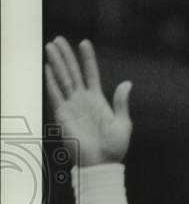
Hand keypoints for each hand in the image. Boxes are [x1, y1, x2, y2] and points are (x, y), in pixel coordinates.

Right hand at [44, 37, 132, 165]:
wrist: (102, 164)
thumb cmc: (114, 147)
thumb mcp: (123, 123)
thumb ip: (121, 102)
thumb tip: (127, 83)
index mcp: (98, 100)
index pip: (91, 73)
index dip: (87, 58)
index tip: (84, 42)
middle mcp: (82, 100)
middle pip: (72, 72)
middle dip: (66, 55)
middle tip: (59, 39)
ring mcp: (71, 106)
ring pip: (63, 79)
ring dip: (56, 62)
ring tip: (51, 46)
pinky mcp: (63, 115)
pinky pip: (55, 94)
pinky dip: (51, 80)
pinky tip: (47, 67)